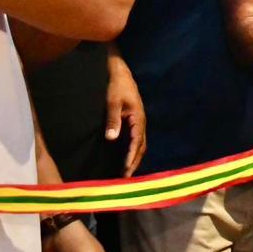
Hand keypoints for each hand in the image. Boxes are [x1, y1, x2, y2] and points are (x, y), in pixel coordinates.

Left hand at [106, 52, 145, 176]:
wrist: (122, 73)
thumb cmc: (117, 86)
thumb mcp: (113, 102)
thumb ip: (112, 120)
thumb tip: (111, 139)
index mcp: (138, 119)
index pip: (137, 143)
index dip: (131, 158)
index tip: (126, 171)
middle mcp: (141, 123)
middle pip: (141, 147)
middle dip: (134, 163)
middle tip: (126, 178)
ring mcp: (139, 122)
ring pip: (140, 144)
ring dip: (134, 158)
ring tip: (127, 172)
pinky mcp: (134, 121)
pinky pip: (136, 140)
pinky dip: (133, 151)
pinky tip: (126, 157)